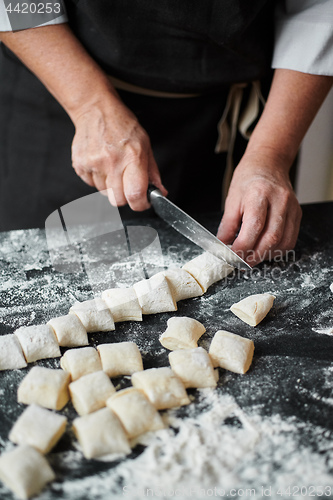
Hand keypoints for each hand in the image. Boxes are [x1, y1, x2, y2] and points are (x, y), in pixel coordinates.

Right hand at [71, 92, 166, 209]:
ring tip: (112, 167)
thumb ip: (152, 172)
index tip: (142, 202)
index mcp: (132, 157)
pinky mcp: (80, 165)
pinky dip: (97, 179)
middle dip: (125, 197)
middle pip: (118, 200)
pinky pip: (91, 185)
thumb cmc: (122, 126)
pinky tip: (101, 164)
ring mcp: (94, 164)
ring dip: (111, 186)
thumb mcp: (145, 145)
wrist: (96, 110)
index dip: (140, 204)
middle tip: (127, 184)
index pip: (135, 195)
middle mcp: (112, 162)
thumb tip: (160, 192)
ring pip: (104, 193)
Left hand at [217, 151, 301, 265]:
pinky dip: (277, 250)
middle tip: (242, 262)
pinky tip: (265, 250)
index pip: (253, 227)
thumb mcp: (232, 199)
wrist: (268, 164)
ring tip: (252, 257)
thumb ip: (227, 225)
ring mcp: (291, 208)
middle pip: (271, 238)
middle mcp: (279, 201)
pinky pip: (290, 239)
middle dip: (255, 256)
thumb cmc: (248, 179)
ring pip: (283, 242)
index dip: (242, 247)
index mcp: (259, 194)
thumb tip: (222, 246)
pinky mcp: (297, 214)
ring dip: (267, 255)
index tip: (232, 255)